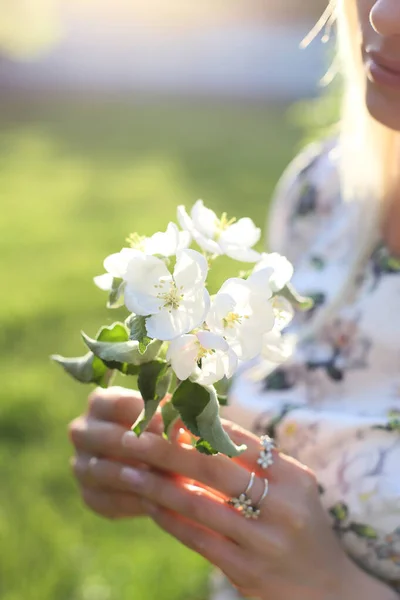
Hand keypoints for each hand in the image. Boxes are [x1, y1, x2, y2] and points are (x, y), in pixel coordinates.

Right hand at [68, 386, 165, 519]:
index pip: (121, 404)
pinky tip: (161, 501)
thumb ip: (174, 417)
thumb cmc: (168, 430)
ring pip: (107, 472)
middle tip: (173, 455)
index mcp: (101, 402)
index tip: (176, 425)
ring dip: (140, 477)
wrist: (158, 464)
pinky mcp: (89, 495)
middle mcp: (82, 431)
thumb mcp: (171, 419)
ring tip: (171, 480)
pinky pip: (109, 501)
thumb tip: (181, 422)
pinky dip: (136, 502)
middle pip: (110, 438)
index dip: (150, 415)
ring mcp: (80, 465)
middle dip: (145, 447)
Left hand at [79, 417, 393, 599]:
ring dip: (158, 485)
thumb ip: (254, 463)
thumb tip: (195, 430)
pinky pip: (198, 538)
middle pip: (212, 466)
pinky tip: (149, 505)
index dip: (196, 423)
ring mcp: (264, 540)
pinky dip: (169, 519)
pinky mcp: (246, 570)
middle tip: (134, 439)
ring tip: (129, 471)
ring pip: (198, 503)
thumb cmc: (299, 526)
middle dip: (167, 450)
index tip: (164, 412)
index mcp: (293, 476)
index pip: (238, 439)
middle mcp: (282, 505)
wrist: (328, 590)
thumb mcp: (291, 489)